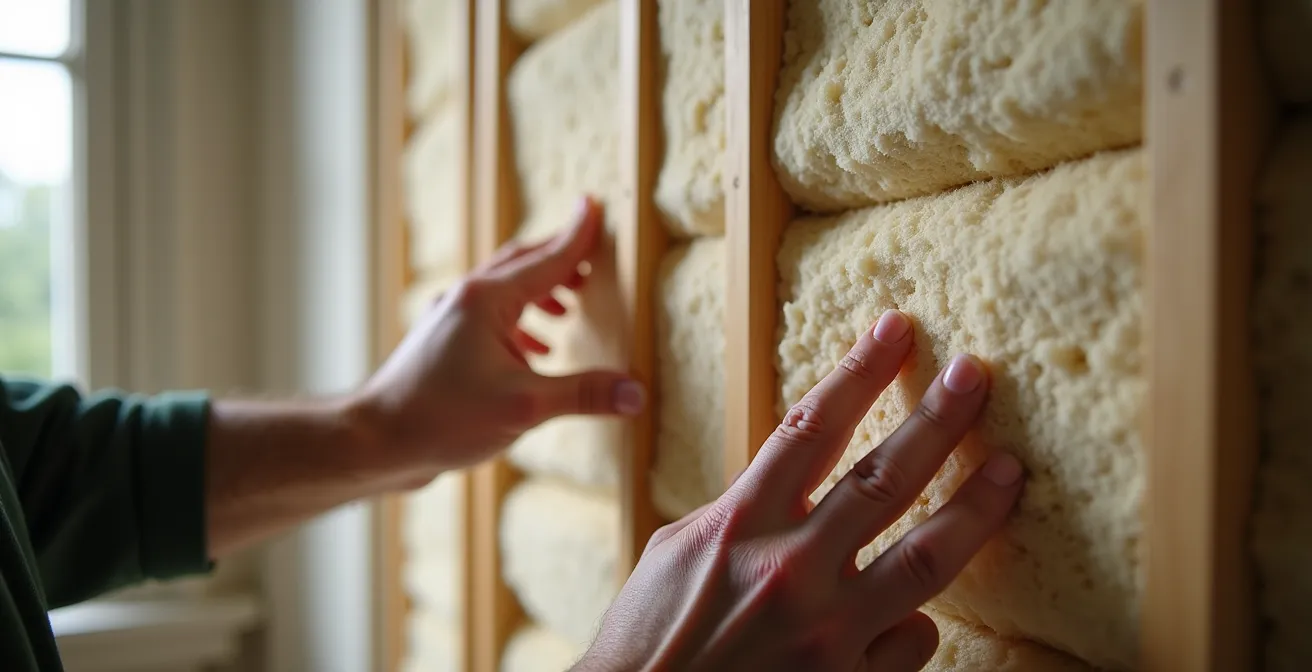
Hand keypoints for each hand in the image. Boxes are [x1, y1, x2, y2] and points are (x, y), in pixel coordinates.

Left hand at [353, 196, 644, 480]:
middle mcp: (466, 299)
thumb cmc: (441, 418)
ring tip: (569, 310)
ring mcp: (449, 319)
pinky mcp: (441, 344)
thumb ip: (583, 394)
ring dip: (540, 292)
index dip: (577, 236)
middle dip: (560, 260)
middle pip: (522, 263)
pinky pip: (488, 316)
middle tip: (593, 261)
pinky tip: (533, 352)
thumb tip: (637, 391)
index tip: (596, 206)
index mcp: (487, 300)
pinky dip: (518, 321)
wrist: (376, 442)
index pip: (546, 258)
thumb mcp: (523, 408)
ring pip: (504, 289)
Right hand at [577, 310, 1024, 671]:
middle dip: (939, 419)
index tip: (898, 330)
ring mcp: (826, 631)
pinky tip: (909, 614)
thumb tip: (792, 488)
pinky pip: (910, 642)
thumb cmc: (648, 636)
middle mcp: (790, 569)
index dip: (860, 372)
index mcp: (740, 523)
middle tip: (977, 373)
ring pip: (925, 559)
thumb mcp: (678, 550)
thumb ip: (742, 512)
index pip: (812, 427)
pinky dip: (913, 623)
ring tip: (1011, 471)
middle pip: (885, 479)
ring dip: (976, 509)